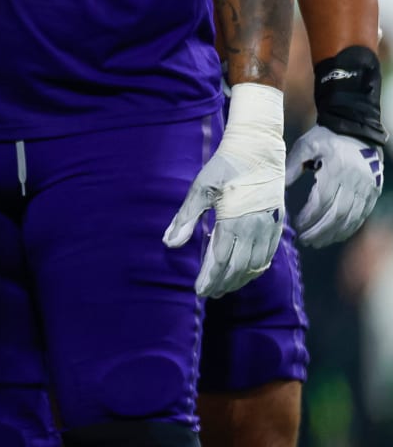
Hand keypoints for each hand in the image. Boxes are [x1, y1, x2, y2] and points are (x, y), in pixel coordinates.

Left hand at [164, 84, 284, 297]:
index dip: (209, 278)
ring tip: (224, 288)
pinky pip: (268, 256)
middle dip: (222, 283)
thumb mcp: (200, 189)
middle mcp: (255, 231)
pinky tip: (245, 273)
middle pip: (238, 268)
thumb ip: (185, 218)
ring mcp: (269, 230)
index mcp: (233, 223)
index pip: (220, 261)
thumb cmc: (224, 168)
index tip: (198, 291)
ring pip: (255, 266)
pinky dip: (256, 270)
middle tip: (208, 294)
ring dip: (239, 280)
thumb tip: (169, 243)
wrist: (258, 152)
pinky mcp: (277, 226)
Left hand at [287, 125, 383, 247]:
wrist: (356, 129)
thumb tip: (277, 189)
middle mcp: (354, 181)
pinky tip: (335, 235)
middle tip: (305, 240)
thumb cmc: (326, 137)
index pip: (323, 200)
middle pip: (337, 213)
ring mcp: (367, 188)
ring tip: (317, 242)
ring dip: (333, 233)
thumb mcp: (306, 146)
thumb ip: (292, 166)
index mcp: (336, 169)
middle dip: (320, 230)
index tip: (297, 226)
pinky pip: (362, 215)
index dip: (310, 216)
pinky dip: (348, 228)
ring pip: (351, 218)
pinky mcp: (373, 192)